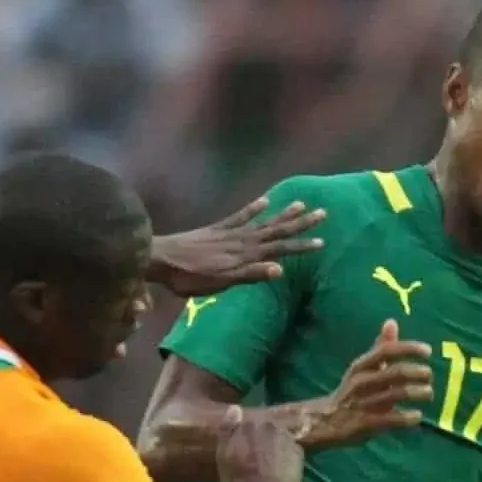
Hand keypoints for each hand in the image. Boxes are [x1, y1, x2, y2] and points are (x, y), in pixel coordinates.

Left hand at [151, 197, 325, 296]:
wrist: (159, 258)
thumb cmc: (189, 277)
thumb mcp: (221, 282)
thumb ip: (250, 274)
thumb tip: (280, 270)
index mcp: (245, 255)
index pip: (279, 248)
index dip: (300, 246)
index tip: (322, 241)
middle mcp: (242, 240)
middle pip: (276, 230)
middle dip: (300, 223)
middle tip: (322, 212)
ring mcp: (230, 233)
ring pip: (263, 221)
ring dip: (283, 214)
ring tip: (301, 203)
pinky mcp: (217, 229)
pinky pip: (240, 216)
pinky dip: (253, 208)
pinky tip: (265, 200)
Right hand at [216, 405, 304, 481]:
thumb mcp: (224, 458)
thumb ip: (228, 431)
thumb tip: (236, 408)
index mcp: (250, 425)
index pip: (249, 423)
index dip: (246, 437)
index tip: (245, 450)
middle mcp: (271, 427)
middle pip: (266, 428)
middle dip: (262, 439)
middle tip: (257, 460)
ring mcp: (287, 438)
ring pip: (280, 437)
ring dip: (276, 447)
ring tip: (269, 467)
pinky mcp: (299, 452)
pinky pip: (291, 450)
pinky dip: (287, 457)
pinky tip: (280, 471)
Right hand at [290, 320, 432, 449]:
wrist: (326, 421)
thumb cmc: (352, 390)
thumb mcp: (363, 367)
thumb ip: (381, 347)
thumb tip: (392, 321)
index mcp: (361, 366)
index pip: (386, 350)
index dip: (409, 348)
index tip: (428, 351)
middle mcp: (362, 382)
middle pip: (396, 372)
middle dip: (418, 373)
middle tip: (429, 375)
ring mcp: (364, 403)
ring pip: (397, 394)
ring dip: (418, 393)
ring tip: (428, 393)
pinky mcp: (366, 423)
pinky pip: (391, 419)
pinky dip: (407, 418)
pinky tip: (418, 417)